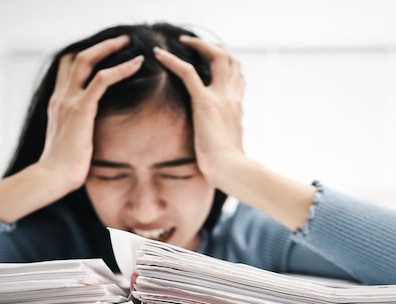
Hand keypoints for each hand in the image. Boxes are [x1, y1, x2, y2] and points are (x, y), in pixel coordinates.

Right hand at [0, 36, 142, 223]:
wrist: (52, 177)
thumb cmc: (63, 168)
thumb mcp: (70, 142)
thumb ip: (79, 131)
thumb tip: (92, 136)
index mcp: (58, 104)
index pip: (67, 69)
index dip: (84, 57)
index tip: (104, 54)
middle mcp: (61, 97)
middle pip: (76, 58)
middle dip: (99, 46)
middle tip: (121, 41)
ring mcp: (69, 101)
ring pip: (87, 61)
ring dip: (109, 48)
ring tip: (129, 43)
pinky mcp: (81, 109)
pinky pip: (102, 80)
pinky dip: (120, 69)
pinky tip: (136, 64)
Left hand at [153, 36, 245, 188]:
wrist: (232, 171)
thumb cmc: (229, 168)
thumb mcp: (229, 149)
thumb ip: (224, 141)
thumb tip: (219, 149)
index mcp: (237, 108)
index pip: (238, 78)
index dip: (228, 66)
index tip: (214, 63)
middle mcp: (232, 98)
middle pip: (232, 60)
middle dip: (215, 47)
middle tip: (196, 45)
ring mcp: (221, 97)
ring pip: (217, 57)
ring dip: (198, 45)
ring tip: (182, 41)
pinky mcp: (204, 102)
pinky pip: (187, 72)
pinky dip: (172, 60)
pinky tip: (158, 55)